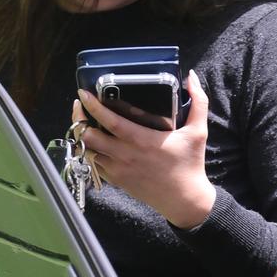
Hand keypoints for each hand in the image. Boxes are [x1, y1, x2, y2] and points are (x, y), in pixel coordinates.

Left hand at [73, 70, 215, 229]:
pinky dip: (90, 153)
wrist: (184, 200)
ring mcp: (118, 169)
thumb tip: (192, 76)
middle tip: (78, 106)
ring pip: (88, 151)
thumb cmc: (190, 164)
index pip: (109, 120)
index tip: (83, 93)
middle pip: (90, 136)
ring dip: (82, 136)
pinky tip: (93, 142)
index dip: (92, 106)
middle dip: (78, 119)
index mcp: (141, 140)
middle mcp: (125, 155)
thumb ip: (198, 101)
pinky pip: (94, 165)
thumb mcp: (198, 131)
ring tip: (82, 122)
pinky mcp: (116, 181)